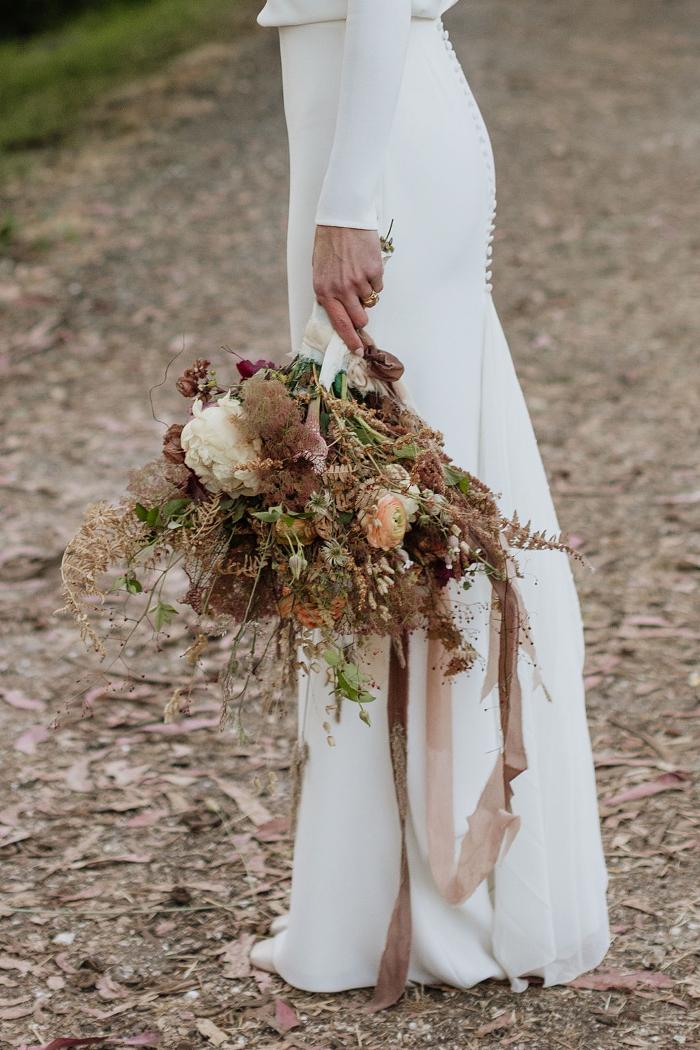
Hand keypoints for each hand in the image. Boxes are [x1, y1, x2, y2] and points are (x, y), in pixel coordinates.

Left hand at [312, 226, 383, 349]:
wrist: (342, 218)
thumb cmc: (329, 243)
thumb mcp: (320, 271)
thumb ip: (329, 293)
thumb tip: (339, 313)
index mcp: (325, 291)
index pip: (340, 324)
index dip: (350, 340)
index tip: (357, 350)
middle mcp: (342, 290)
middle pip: (360, 318)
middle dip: (362, 314)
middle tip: (359, 302)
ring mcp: (359, 281)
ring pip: (370, 300)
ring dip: (367, 291)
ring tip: (358, 271)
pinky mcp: (374, 270)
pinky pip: (378, 284)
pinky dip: (374, 278)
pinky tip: (365, 263)